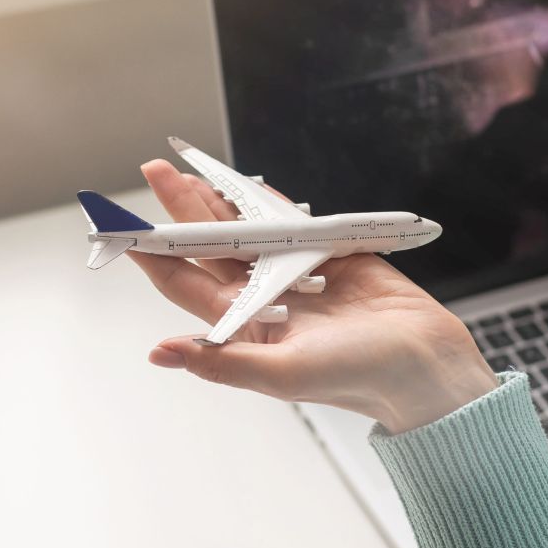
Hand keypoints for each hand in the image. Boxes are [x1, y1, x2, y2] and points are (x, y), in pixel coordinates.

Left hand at [128, 160, 498, 434]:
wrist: (423, 362)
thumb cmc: (356, 377)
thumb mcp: (282, 374)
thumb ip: (222, 362)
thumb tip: (160, 352)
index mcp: (244, 328)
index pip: (185, 283)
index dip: (154, 254)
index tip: (124, 227)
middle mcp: (264, 299)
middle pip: (209, 246)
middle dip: (181, 211)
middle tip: (155, 171)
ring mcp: (295, 274)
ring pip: (246, 229)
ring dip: (218, 201)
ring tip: (188, 172)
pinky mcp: (328, 254)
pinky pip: (292, 221)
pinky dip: (270, 201)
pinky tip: (245, 184)